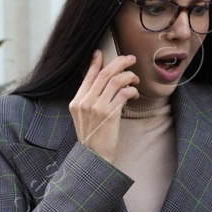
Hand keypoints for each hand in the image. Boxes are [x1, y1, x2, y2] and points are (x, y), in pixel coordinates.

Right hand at [70, 48, 138, 164]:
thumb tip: (103, 86)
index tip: (101, 53)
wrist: (94, 157)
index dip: (95, 63)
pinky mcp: (109, 114)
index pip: (87, 77)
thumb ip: (89, 102)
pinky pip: (123, 94)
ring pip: (115, 81)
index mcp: (76, 102)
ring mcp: (96, 108)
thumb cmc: (93, 139)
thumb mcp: (84, 118)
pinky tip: (134, 93)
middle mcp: (85, 102)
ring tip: (135, 79)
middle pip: (104, 74)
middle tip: (130, 59)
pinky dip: (131, 90)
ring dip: (128, 76)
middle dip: (119, 63)